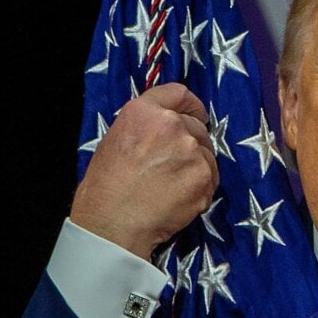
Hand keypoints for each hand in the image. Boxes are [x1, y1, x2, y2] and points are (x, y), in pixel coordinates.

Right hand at [71, 83, 218, 259]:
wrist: (113, 224)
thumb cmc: (106, 188)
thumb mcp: (115, 141)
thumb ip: (145, 127)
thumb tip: (166, 128)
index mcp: (143, 112)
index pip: (179, 94)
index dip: (190, 106)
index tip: (195, 115)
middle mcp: (171, 124)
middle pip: (197, 126)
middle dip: (191, 142)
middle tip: (174, 165)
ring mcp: (191, 150)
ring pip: (207, 152)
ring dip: (197, 165)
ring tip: (172, 186)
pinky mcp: (205, 176)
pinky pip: (212, 176)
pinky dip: (201, 186)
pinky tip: (180, 198)